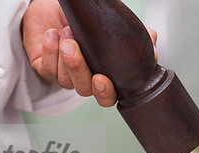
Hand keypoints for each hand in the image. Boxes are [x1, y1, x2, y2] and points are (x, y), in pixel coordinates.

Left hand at [22, 0, 157, 106]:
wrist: (59, 6)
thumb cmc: (90, 20)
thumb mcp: (117, 27)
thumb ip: (139, 37)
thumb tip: (153, 52)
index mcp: (103, 75)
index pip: (107, 97)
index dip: (104, 93)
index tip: (100, 78)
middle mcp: (84, 79)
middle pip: (83, 90)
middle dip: (79, 70)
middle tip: (74, 48)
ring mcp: (64, 76)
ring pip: (65, 79)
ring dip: (65, 54)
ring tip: (67, 31)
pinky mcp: (44, 68)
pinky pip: (47, 69)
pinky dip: (50, 49)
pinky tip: (52, 34)